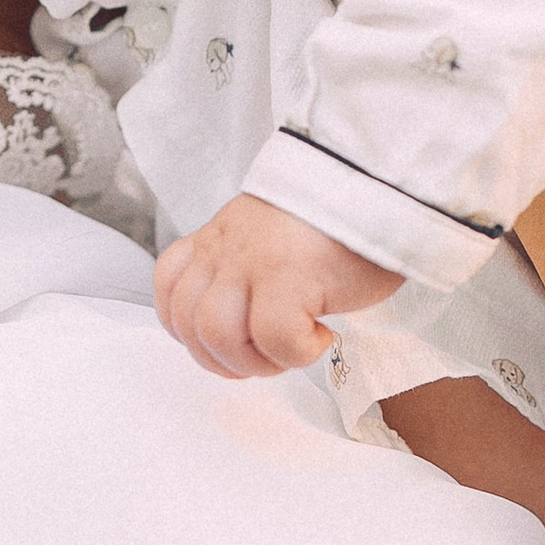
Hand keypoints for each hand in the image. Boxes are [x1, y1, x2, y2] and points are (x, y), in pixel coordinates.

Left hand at [155, 195, 399, 377]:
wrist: (374, 183)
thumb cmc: (338, 221)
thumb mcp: (272, 236)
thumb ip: (246, 268)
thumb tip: (243, 324)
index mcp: (219, 236)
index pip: (169, 286)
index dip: (188, 329)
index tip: (225, 343)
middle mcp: (227, 248)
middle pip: (189, 323)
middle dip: (223, 360)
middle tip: (266, 359)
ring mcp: (253, 261)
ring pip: (220, 335)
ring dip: (256, 362)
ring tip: (291, 352)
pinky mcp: (289, 277)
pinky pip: (273, 338)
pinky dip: (297, 353)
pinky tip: (323, 336)